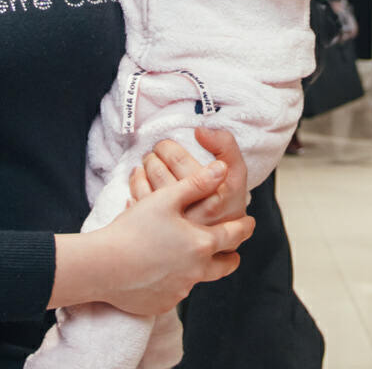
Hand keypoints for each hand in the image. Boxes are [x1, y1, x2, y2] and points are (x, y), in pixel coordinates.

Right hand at [82, 164, 253, 315]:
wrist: (103, 265)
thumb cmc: (135, 228)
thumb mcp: (166, 199)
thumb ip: (197, 183)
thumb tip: (222, 169)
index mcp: (202, 243)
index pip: (234, 235)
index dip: (244, 226)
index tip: (250, 222)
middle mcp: (197, 270)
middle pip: (225, 266)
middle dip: (231, 257)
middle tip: (232, 252)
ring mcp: (180, 290)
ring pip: (198, 279)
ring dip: (198, 268)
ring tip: (189, 258)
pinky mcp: (163, 303)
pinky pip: (175, 292)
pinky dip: (173, 282)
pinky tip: (159, 271)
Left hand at [128, 128, 250, 225]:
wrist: (220, 240)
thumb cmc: (225, 200)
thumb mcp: (236, 172)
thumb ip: (225, 145)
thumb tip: (200, 132)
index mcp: (214, 194)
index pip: (179, 161)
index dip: (168, 148)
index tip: (165, 144)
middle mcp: (193, 211)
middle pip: (160, 173)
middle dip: (154, 156)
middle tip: (155, 151)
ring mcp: (177, 226)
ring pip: (147, 187)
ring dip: (145, 169)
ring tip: (149, 162)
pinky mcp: (162, 234)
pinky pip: (139, 201)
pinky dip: (136, 185)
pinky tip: (139, 178)